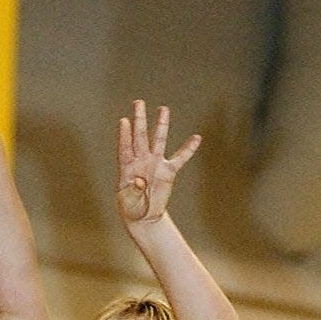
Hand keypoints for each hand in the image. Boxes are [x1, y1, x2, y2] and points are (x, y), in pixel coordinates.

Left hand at [116, 100, 200, 226]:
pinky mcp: (168, 171)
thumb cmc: (131, 208)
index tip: (124, 121)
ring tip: (163, 109)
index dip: (124, 135)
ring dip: (161, 125)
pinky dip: (188, 149)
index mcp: (127, 167)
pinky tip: (196, 138)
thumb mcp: (128, 202)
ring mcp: (155, 163)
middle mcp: (141, 160)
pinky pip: (180, 158)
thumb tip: (139, 181)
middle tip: (138, 102)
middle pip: (140, 136)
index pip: (125, 147)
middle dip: (140, 120)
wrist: (144, 216)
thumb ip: (132, 191)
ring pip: (159, 140)